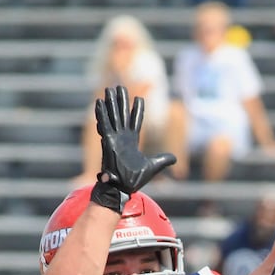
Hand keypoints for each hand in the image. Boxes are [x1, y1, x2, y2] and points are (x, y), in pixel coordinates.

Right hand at [91, 85, 176, 211]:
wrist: (123, 188)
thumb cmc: (134, 179)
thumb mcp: (153, 167)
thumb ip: (163, 160)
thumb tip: (175, 158)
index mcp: (132, 142)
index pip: (135, 121)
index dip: (137, 110)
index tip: (139, 98)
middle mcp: (122, 137)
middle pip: (122, 114)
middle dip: (122, 100)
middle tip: (120, 87)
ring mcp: (114, 138)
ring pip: (112, 115)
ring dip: (111, 102)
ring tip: (109, 89)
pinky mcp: (107, 141)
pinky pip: (104, 125)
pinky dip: (101, 114)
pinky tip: (99, 103)